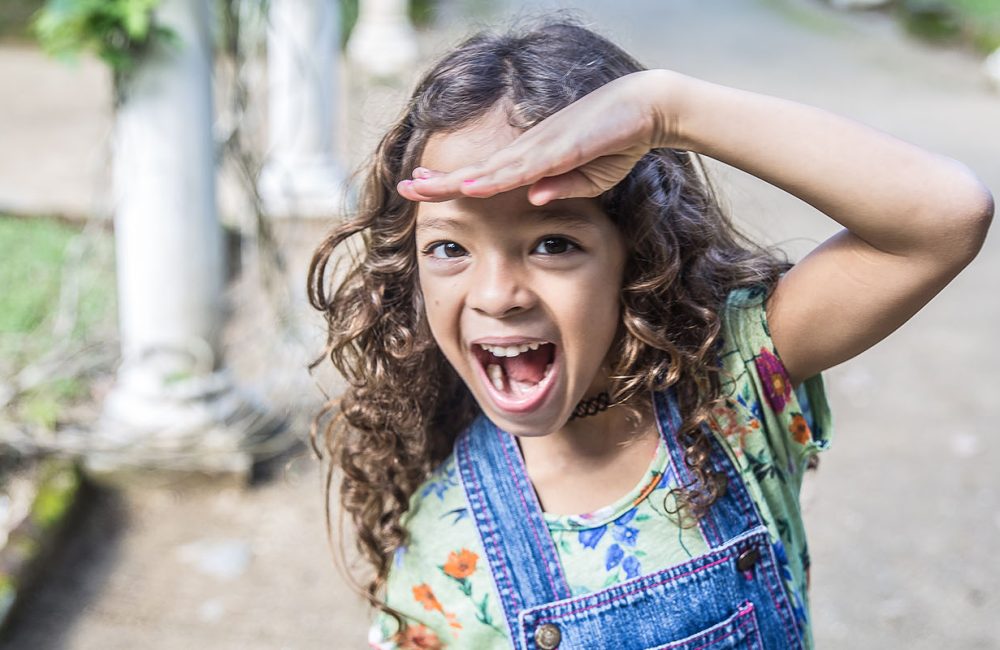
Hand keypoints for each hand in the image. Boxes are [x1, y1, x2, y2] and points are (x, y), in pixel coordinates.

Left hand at [397, 70, 675, 204]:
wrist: (647, 109)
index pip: (485, 174)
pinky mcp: (559, 148)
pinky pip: (521, 168)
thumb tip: (533, 199)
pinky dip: (493, 179)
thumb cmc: (617, 142)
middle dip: (439, 180)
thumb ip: (561, 188)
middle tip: (403, 185)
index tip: (422, 185)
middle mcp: (529, 149)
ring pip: (490, 170)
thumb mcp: (589, 179)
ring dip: (454, 180)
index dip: (452, 181)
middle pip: (477, 170)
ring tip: (420, 186)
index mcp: (533, 158)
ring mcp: (541, 146)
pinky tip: (470, 185)